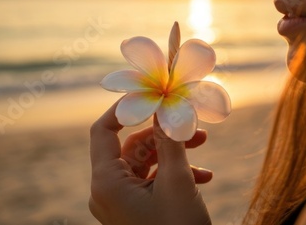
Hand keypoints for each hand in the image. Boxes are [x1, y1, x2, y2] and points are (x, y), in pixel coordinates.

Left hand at [89, 99, 212, 224]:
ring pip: (145, 163)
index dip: (124, 109)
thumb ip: (169, 140)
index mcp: (106, 182)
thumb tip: (165, 108)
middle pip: (132, 147)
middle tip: (192, 125)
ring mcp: (121, 202)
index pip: (103, 131)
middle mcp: (108, 191)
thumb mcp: (177, 180)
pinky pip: (150, 182)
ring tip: (201, 142)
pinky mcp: (136, 209)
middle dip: (164, 134)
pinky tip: (202, 176)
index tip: (149, 95)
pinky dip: (173, 174)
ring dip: (174, 153)